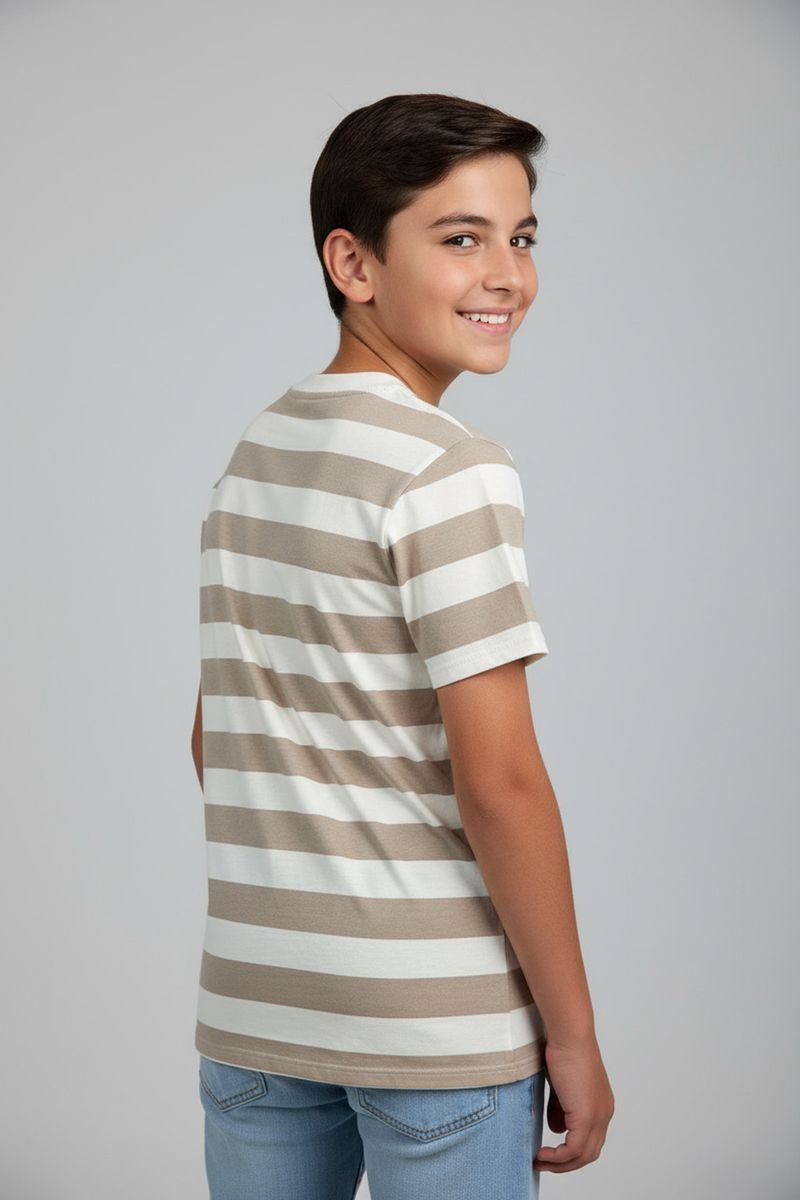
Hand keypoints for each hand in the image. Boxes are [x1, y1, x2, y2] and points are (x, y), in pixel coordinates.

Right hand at [533, 1032, 614, 1172]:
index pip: (590, 1138)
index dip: (571, 1150)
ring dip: (561, 1164)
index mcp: (601, 1104)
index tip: (551, 1153)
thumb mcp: (561, 1086)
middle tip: (544, 1163)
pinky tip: (542, 1154)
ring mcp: (598, 1116)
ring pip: (584, 1155)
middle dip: (566, 1163)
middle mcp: (604, 1113)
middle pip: (589, 1152)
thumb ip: (560, 1108)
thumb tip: (556, 1129)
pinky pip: (574, 1149)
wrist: (570, 1036)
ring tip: (540, 1162)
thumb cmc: (564, 1050)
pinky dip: (558, 1157)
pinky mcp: (587, 1116)